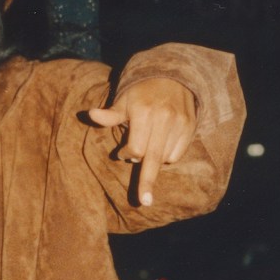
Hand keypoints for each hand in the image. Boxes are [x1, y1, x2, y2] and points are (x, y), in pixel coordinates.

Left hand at [86, 77, 197, 205]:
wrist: (172, 77)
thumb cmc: (141, 94)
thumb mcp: (123, 101)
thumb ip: (109, 115)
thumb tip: (90, 114)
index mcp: (144, 113)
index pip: (136, 148)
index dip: (127, 154)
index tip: (122, 153)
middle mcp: (164, 119)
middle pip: (153, 158)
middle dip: (147, 181)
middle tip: (144, 202)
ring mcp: (179, 124)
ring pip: (164, 158)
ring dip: (153, 160)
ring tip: (149, 144)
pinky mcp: (190, 128)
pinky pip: (177, 155)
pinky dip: (167, 157)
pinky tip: (161, 145)